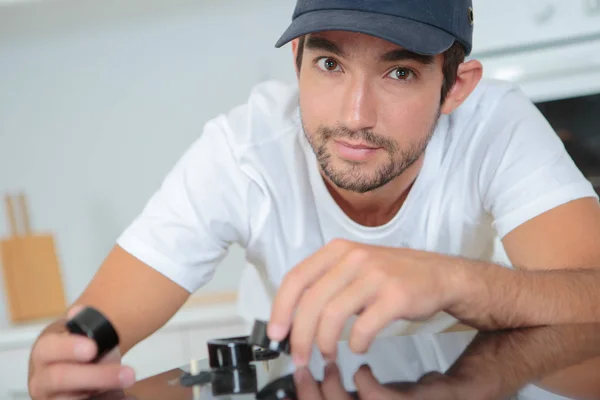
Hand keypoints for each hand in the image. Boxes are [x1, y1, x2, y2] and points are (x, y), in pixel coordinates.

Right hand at [28, 305, 135, 399]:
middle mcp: (41, 379)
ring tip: (127, 379)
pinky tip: (120, 394)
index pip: (49, 349)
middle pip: (62, 378)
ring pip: (72, 398)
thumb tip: (78, 312)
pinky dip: (103, 398)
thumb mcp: (80, 335)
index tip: (92, 348)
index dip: (69, 348)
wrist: (75, 369)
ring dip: (103, 388)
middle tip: (128, 373)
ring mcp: (50, 397)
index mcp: (44, 352)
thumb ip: (84, 324)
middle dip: (97, 375)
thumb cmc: (78, 350)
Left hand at [268, 239, 464, 365]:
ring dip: (324, 343)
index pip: (296, 278)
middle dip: (300, 335)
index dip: (281, 308)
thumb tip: (293, 318)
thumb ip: (325, 283)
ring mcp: (375, 275)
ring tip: (327, 355)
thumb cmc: (391, 274)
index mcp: (337, 250)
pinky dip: (356, 343)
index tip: (276, 333)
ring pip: (333, 315)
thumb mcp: (353, 267)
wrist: (438, 274)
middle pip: (311, 301)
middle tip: (298, 356)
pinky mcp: (395, 295)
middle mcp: (353, 258)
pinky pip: (364, 326)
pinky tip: (358, 347)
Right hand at [293, 363, 458, 399]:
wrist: (454, 395)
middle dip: (307, 395)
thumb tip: (302, 380)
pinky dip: (362, 381)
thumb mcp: (367, 398)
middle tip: (301, 369)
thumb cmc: (407, 398)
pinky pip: (374, 397)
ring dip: (330, 388)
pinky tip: (361, 369)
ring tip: (329, 364)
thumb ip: (338, 392)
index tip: (286, 391)